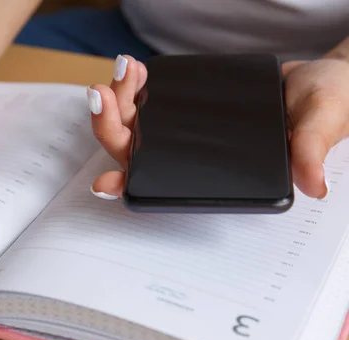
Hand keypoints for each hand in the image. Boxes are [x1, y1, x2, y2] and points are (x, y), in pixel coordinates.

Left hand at [87, 54, 348, 199]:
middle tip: (103, 94)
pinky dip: (134, 84)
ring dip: (118, 99)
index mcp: (212, 175)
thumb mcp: (319, 125)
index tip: (105, 184)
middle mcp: (188, 156)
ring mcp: (180, 131)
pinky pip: (147, 100)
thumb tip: (314, 185)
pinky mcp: (181, 107)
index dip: (130, 187)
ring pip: (132, 124)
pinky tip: (134, 68)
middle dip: (109, 125)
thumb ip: (309, 152)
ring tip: (126, 68)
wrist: (319, 80)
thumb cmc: (320, 108)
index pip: (163, 187)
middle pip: (132, 150)